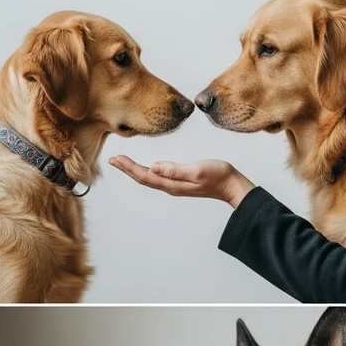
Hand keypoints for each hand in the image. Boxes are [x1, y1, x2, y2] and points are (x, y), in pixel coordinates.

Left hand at [108, 156, 254, 208]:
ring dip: (134, 170)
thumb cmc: (219, 176)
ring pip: (149, 178)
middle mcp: (170, 186)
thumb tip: (154, 166)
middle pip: (143, 178)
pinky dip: (146, 171)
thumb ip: (176, 170)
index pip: (145, 175)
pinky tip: (145, 168)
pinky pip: (158, 177)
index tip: (116, 159)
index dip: (129, 167)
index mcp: (172, 184)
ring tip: (122, 163)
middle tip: (113, 160)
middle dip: (127, 169)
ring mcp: (174, 185)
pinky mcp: (179, 182)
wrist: (232, 186)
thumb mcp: (198, 170)